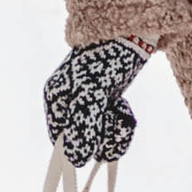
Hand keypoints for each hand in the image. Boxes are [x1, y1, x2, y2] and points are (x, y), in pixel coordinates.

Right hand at [44, 37, 149, 165]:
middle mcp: (69, 105)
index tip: (97, 139)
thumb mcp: (92, 91)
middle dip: (103, 135)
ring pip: (101, 140)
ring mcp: (89, 107)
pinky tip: (124, 108)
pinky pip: (112, 131)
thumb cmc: (109, 56)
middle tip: (113, 113)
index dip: (79, 145)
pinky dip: (122, 125)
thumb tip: (75, 160)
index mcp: (56, 99)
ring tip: (121, 109)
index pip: (60, 140)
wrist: (135, 32)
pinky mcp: (107, 107)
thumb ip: (82, 124)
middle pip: (83, 143)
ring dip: (116, 131)